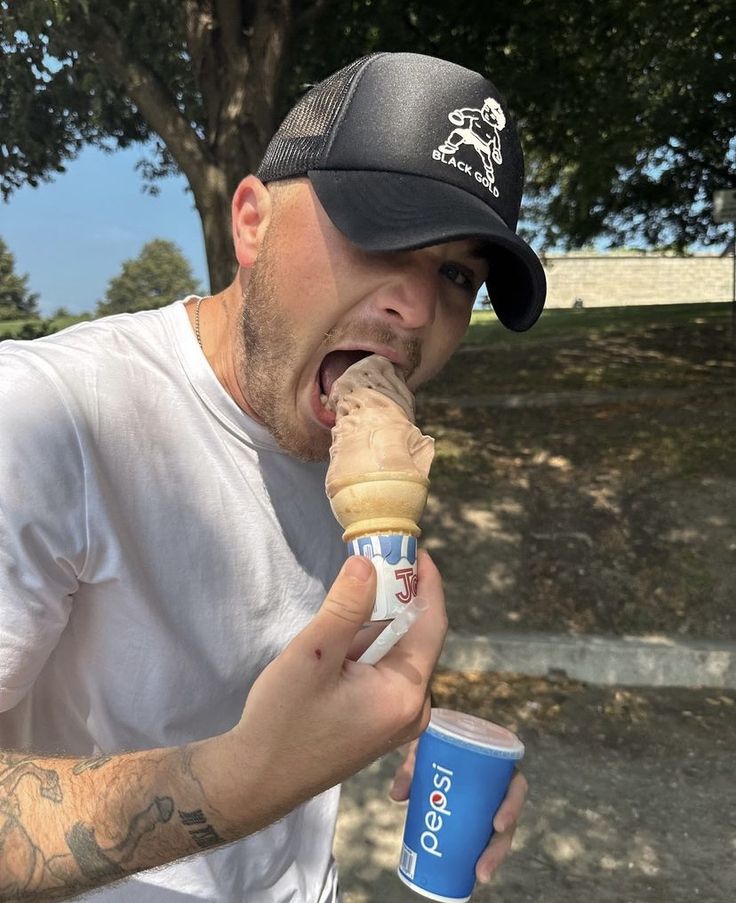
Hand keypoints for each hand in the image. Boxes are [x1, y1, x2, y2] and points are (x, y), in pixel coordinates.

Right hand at [214, 550, 447, 835]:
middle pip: (416, 637)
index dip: (427, 582)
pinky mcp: (378, 723)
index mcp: (406, 694)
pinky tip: (343, 634)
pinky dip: (370, 645)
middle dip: (399, 597)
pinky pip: (385, 671)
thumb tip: (368, 564)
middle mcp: (412, 709)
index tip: (415, 548)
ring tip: (357, 589)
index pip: (432, 623)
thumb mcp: (313, 655)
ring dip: (380, 621)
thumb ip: (345, 607)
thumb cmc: (283, 721)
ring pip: (398, 653)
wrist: (256, 780)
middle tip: (376, 560)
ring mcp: (396, 719)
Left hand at [388, 737, 527, 883]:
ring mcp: (490, 802)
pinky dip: (480, 851)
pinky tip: (473, 871)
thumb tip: (397, 796)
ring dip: (492, 856)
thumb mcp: (426, 745)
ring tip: (479, 875)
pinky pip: (485, 834)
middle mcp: (498, 785)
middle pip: (508, 819)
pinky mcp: (478, 813)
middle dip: (498, 847)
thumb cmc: (438, 740)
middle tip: (482, 869)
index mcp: (497, 764)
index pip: (516, 785)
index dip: (512, 806)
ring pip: (499, 833)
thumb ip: (413, 764)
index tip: (496, 824)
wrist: (435, 738)